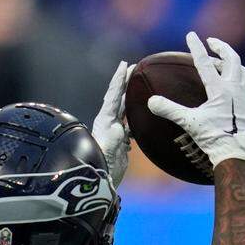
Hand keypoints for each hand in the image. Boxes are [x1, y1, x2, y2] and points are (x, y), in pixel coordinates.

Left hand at [91, 61, 130, 188]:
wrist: (101, 181)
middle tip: (136, 69)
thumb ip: (112, 130)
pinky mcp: (122, 145)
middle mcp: (110, 123)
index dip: (119, 79)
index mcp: (105, 119)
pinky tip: (144, 117)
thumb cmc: (101, 160)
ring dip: (133, 100)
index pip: (113, 94)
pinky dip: (137, 120)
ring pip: (126, 112)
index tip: (125, 64)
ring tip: (141, 88)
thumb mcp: (106, 142)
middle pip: (120, 99)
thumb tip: (117, 122)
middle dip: (127, 84)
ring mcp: (116, 134)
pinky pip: (132, 128)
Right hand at [147, 31, 244, 168]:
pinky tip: (237, 83)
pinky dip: (241, 79)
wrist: (234, 153)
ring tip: (223, 61)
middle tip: (212, 42)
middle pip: (231, 59)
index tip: (191, 35)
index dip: (196, 48)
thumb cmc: (212, 138)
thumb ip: (170, 110)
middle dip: (221, 47)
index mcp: (219, 89)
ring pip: (241, 70)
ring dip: (232, 62)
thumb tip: (151, 102)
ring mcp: (243, 96)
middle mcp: (234, 88)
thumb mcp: (189, 123)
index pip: (205, 63)